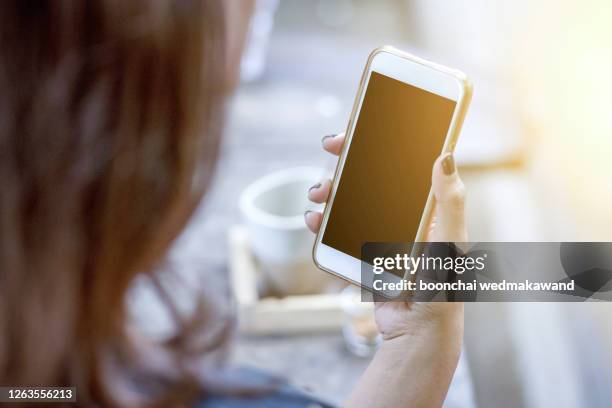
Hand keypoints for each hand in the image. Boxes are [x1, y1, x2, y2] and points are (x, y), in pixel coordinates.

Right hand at [305, 133, 465, 340]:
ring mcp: (381, 232)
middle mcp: (403, 213)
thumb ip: (450, 201)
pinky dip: (324, 222)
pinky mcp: (363, 251)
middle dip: (349, 159)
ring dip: (331, 190)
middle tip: (332, 147)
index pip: (404, 162)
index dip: (383, 141)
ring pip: (350, 199)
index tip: (363, 127)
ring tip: (318, 193)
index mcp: (427, 205)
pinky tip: (316, 220)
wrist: (418, 332)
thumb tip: (444, 155)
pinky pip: (339, 229)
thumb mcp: (451, 241)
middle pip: (371, 175)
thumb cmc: (443, 288)